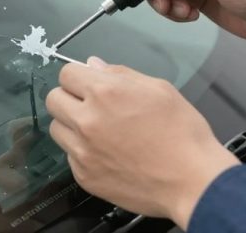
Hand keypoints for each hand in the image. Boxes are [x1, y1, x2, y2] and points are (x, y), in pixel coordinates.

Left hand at [46, 57, 238, 228]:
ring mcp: (82, 151)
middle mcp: (87, 120)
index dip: (79, 76)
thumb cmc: (182, 132)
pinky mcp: (84, 176)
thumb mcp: (159, 88)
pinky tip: (107, 153)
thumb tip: (94, 65)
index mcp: (104, 92)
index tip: (89, 83)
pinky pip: (70, 155)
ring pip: (56, 128)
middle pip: (53, 99)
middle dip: (69, 97)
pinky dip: (82, 151)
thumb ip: (121, 74)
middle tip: (90, 104)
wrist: (192, 181)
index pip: (66, 73)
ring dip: (71, 124)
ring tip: (98, 130)